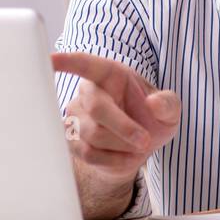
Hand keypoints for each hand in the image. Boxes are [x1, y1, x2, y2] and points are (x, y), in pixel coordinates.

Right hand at [52, 52, 180, 185]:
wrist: (138, 148)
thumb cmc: (151, 119)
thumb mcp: (169, 110)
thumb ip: (167, 104)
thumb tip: (153, 104)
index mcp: (109, 74)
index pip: (84, 64)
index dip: (67, 61)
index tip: (50, 59)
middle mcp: (87, 92)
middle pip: (97, 108)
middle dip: (123, 127)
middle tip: (145, 140)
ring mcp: (75, 116)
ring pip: (93, 134)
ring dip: (121, 146)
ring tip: (135, 146)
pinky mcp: (71, 140)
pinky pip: (88, 153)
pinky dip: (112, 159)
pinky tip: (123, 155)